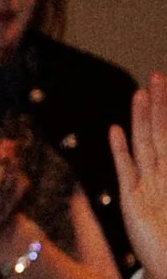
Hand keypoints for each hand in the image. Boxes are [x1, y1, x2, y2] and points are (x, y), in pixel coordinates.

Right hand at [110, 73, 166, 278]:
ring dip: (141, 119)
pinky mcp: (131, 202)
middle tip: (157, 77)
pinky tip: (117, 131)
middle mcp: (162, 178)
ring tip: (140, 94)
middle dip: (159, 106)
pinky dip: (121, 151)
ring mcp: (146, 188)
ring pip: (144, 146)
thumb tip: (162, 154)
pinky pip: (126, 171)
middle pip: (159, 134)